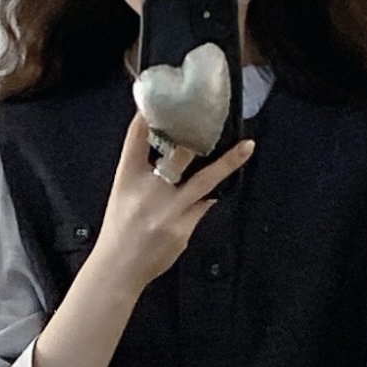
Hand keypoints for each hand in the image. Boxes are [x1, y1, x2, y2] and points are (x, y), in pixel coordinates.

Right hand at [92, 110, 254, 297]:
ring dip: (228, 163)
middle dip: (196, 138)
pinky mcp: (183, 227)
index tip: (160, 99)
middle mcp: (148, 190)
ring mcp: (168, 210)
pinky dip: (212, 195)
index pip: (136, 139)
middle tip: (214, 119)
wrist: (119, 268)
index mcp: (127, 177)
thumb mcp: (122, 192)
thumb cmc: (121, 228)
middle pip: (177, 155)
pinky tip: (223, 186)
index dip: (148, 116)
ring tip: (247, 147)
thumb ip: (143, 170)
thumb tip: (173, 149)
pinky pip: (204, 205)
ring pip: (204, 180)